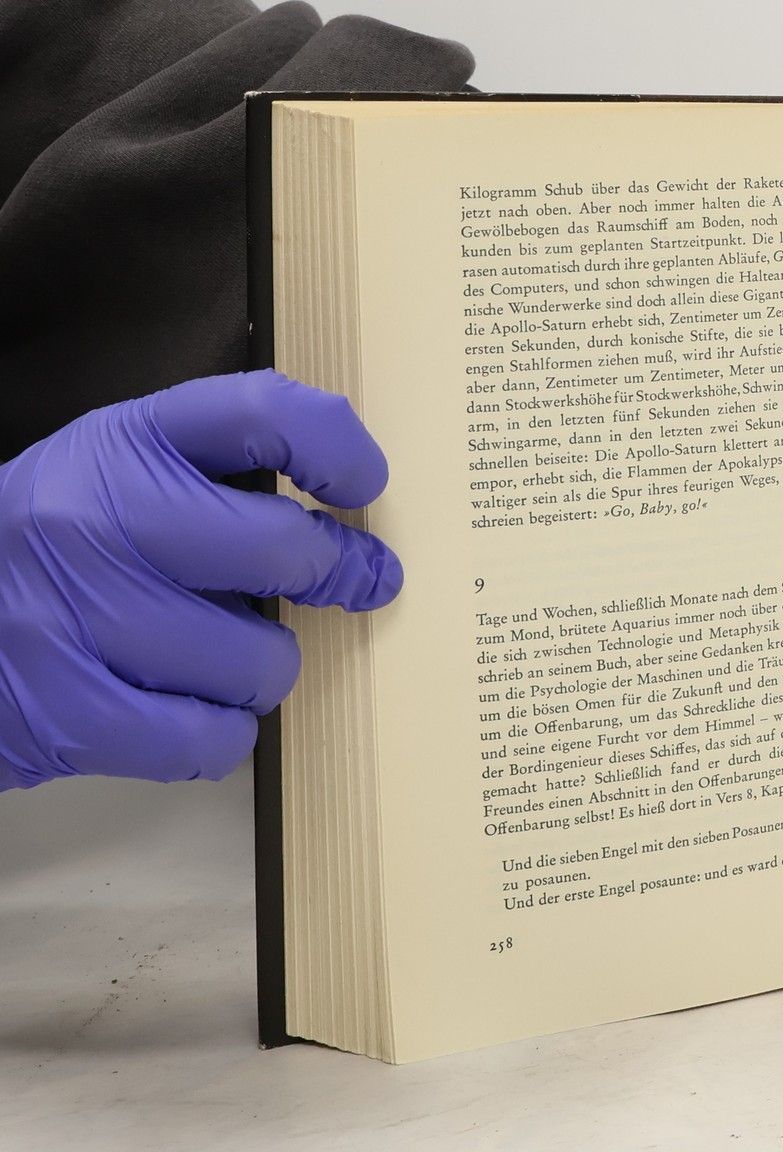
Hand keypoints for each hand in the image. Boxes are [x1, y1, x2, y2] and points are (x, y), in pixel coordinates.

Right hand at [0, 371, 398, 791]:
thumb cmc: (53, 542)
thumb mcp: (120, 469)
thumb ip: (218, 472)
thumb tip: (350, 524)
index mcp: (125, 442)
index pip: (265, 413)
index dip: (339, 450)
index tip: (361, 489)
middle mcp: (98, 519)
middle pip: (281, 549)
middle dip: (335, 574)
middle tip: (352, 582)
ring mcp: (77, 617)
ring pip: (256, 659)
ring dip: (268, 666)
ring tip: (239, 656)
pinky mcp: (63, 713)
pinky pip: (206, 738)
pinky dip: (223, 733)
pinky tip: (201, 711)